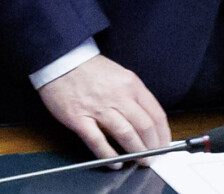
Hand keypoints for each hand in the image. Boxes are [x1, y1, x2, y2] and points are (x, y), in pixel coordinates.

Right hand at [38, 53, 168, 158]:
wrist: (60, 60)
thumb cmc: (89, 68)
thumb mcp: (119, 75)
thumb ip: (133, 96)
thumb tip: (146, 122)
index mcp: (130, 84)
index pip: (156, 114)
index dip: (163, 134)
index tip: (164, 144)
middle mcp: (117, 96)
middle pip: (144, 128)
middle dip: (152, 147)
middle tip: (152, 157)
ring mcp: (98, 108)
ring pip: (126, 135)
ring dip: (136, 153)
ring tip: (138, 161)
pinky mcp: (79, 118)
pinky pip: (98, 142)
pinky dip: (110, 156)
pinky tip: (115, 163)